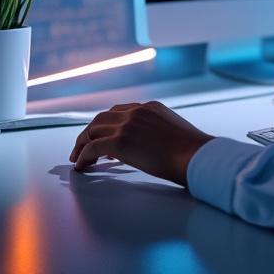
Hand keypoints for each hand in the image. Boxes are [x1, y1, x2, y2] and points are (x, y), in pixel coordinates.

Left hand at [69, 100, 213, 185]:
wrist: (195, 155)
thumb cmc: (192, 151)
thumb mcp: (175, 132)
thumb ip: (159, 132)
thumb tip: (152, 146)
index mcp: (150, 107)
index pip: (120, 111)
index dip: (109, 125)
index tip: (104, 139)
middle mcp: (136, 111)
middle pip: (102, 118)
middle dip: (90, 132)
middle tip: (83, 147)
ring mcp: (127, 125)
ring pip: (93, 130)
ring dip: (82, 144)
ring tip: (78, 159)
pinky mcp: (119, 141)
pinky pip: (92, 147)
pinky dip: (83, 156)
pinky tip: (81, 167)